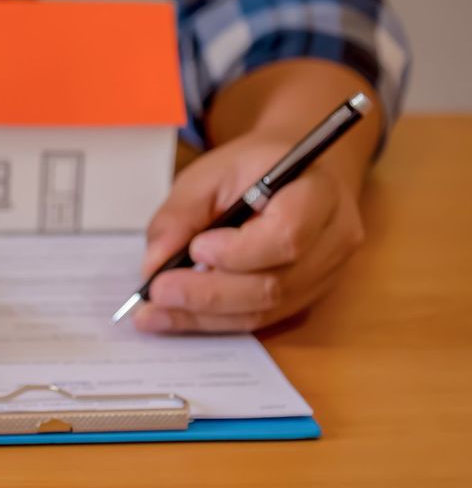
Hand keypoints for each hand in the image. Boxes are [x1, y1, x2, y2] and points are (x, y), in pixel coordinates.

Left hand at [133, 132, 366, 332]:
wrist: (297, 172)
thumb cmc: (253, 167)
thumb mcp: (211, 173)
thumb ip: (181, 215)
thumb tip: (153, 265)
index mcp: (317, 193)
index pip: (287, 235)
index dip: (239, 251)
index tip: (196, 248)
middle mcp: (332, 240)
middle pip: (275, 284)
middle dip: (210, 293)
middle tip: (159, 291)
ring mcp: (325, 274)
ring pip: (265, 310)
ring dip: (204, 316)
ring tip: (155, 312)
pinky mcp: (306, 296)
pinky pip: (259, 318)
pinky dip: (213, 320)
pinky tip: (174, 316)